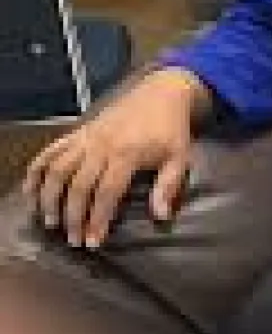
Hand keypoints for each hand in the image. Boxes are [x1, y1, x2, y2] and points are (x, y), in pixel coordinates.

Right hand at [21, 68, 203, 249]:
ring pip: (58, 169)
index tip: (92, 242)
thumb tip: (161, 216)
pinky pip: (50, 150)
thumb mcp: (180, 157)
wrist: (161, 92)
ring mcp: (86, 137)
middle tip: (72, 239)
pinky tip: (30, 191)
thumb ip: (168, 186)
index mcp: (127, 153)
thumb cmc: (171, 129)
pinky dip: (36, 170)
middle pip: (79, 185)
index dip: (97, 219)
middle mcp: (101, 146)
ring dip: (49, 197)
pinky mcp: (78, 131)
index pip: (107, 193)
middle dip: (73, 216)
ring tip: (49, 221)